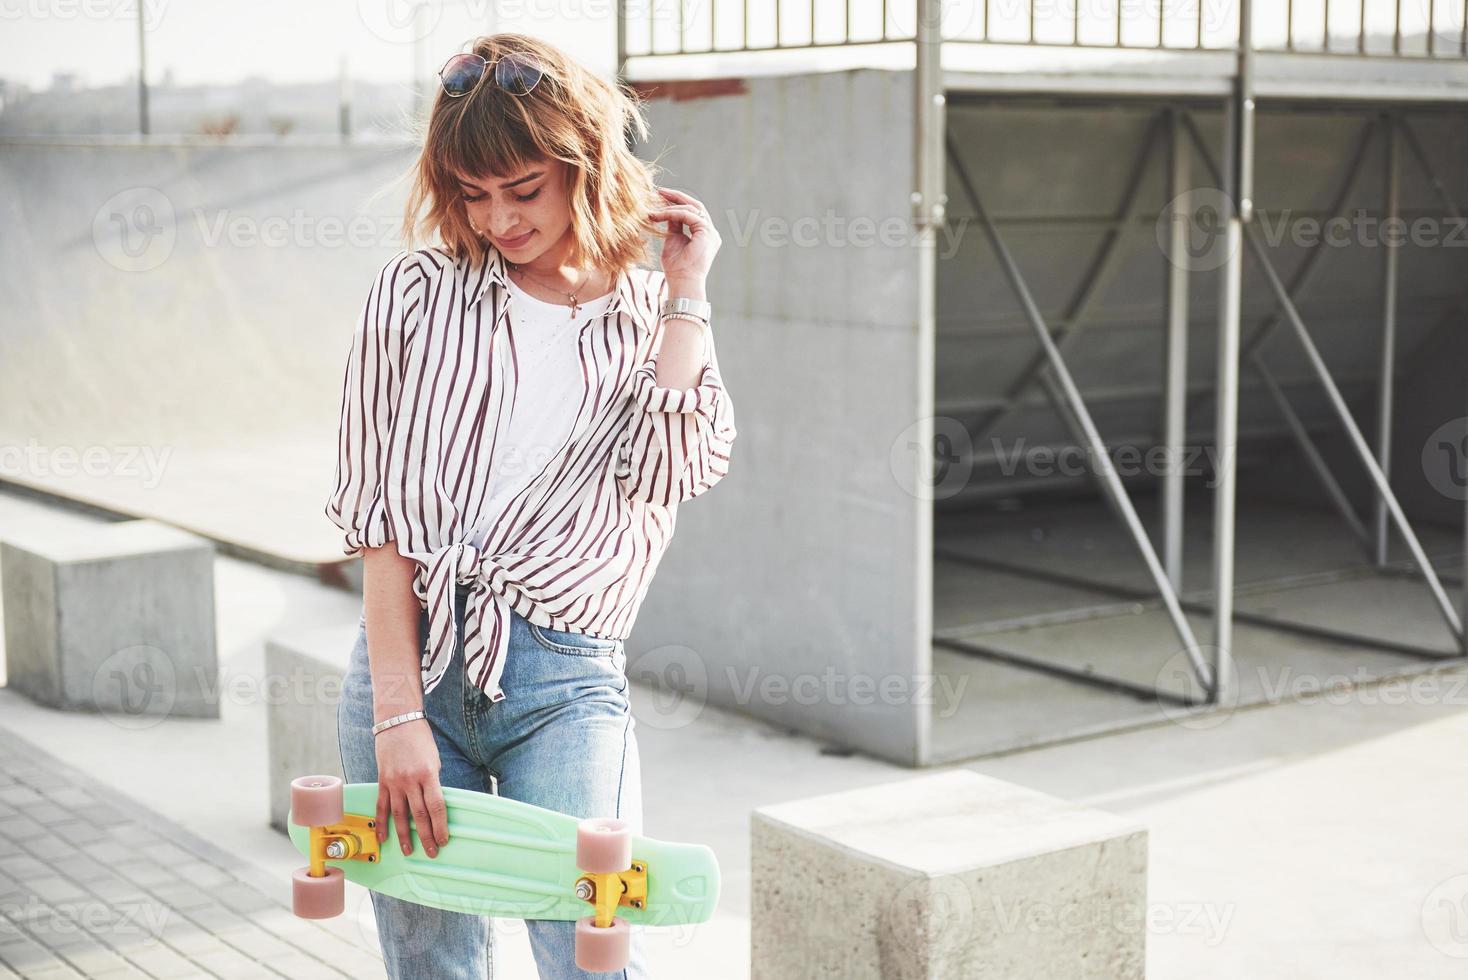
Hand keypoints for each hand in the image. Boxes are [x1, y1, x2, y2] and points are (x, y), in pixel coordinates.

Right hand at [373, 719, 448, 858]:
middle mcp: (410, 780)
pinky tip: (384, 838)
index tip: (444, 840)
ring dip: (404, 835)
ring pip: (399, 815)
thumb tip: (433, 805)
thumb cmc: (420, 739)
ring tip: (409, 851)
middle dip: (426, 836)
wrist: (397, 722)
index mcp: (428, 773)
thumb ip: (433, 782)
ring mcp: (394, 781)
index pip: (436, 806)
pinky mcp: (382, 781)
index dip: (440, 826)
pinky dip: (382, 823)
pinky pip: (381, 806)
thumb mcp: (434, 760)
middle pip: (419, 814)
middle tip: (431, 852)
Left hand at [649, 187, 718, 289]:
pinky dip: (673, 213)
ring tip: (654, 210)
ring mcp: (710, 232)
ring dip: (671, 207)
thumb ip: (673, 226)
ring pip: (692, 209)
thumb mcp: (672, 241)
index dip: (677, 202)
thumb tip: (667, 211)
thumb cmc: (676, 269)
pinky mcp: (707, 233)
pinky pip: (689, 215)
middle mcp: (710, 232)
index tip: (660, 197)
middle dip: (677, 197)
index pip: (692, 211)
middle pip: (695, 206)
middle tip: (659, 191)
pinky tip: (660, 215)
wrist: (682, 283)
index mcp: (704, 235)